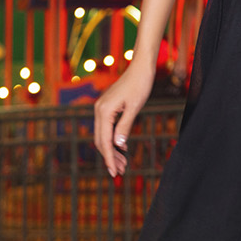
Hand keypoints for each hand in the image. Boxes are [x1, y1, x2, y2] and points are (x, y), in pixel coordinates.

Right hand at [94, 62, 153, 176]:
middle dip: (110, 157)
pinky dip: (113, 139)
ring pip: (102, 135)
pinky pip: (106, 127)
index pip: (104, 141)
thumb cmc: (140, 84)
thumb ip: (125, 126)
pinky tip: (122, 148)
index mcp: (104, 111)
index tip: (114, 172)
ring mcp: (101, 108)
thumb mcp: (135, 107)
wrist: (141, 67)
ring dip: (111, 150)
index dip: (109, 158)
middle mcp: (99, 110)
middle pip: (100, 140)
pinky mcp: (107, 107)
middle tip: (121, 172)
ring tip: (123, 164)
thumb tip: (117, 145)